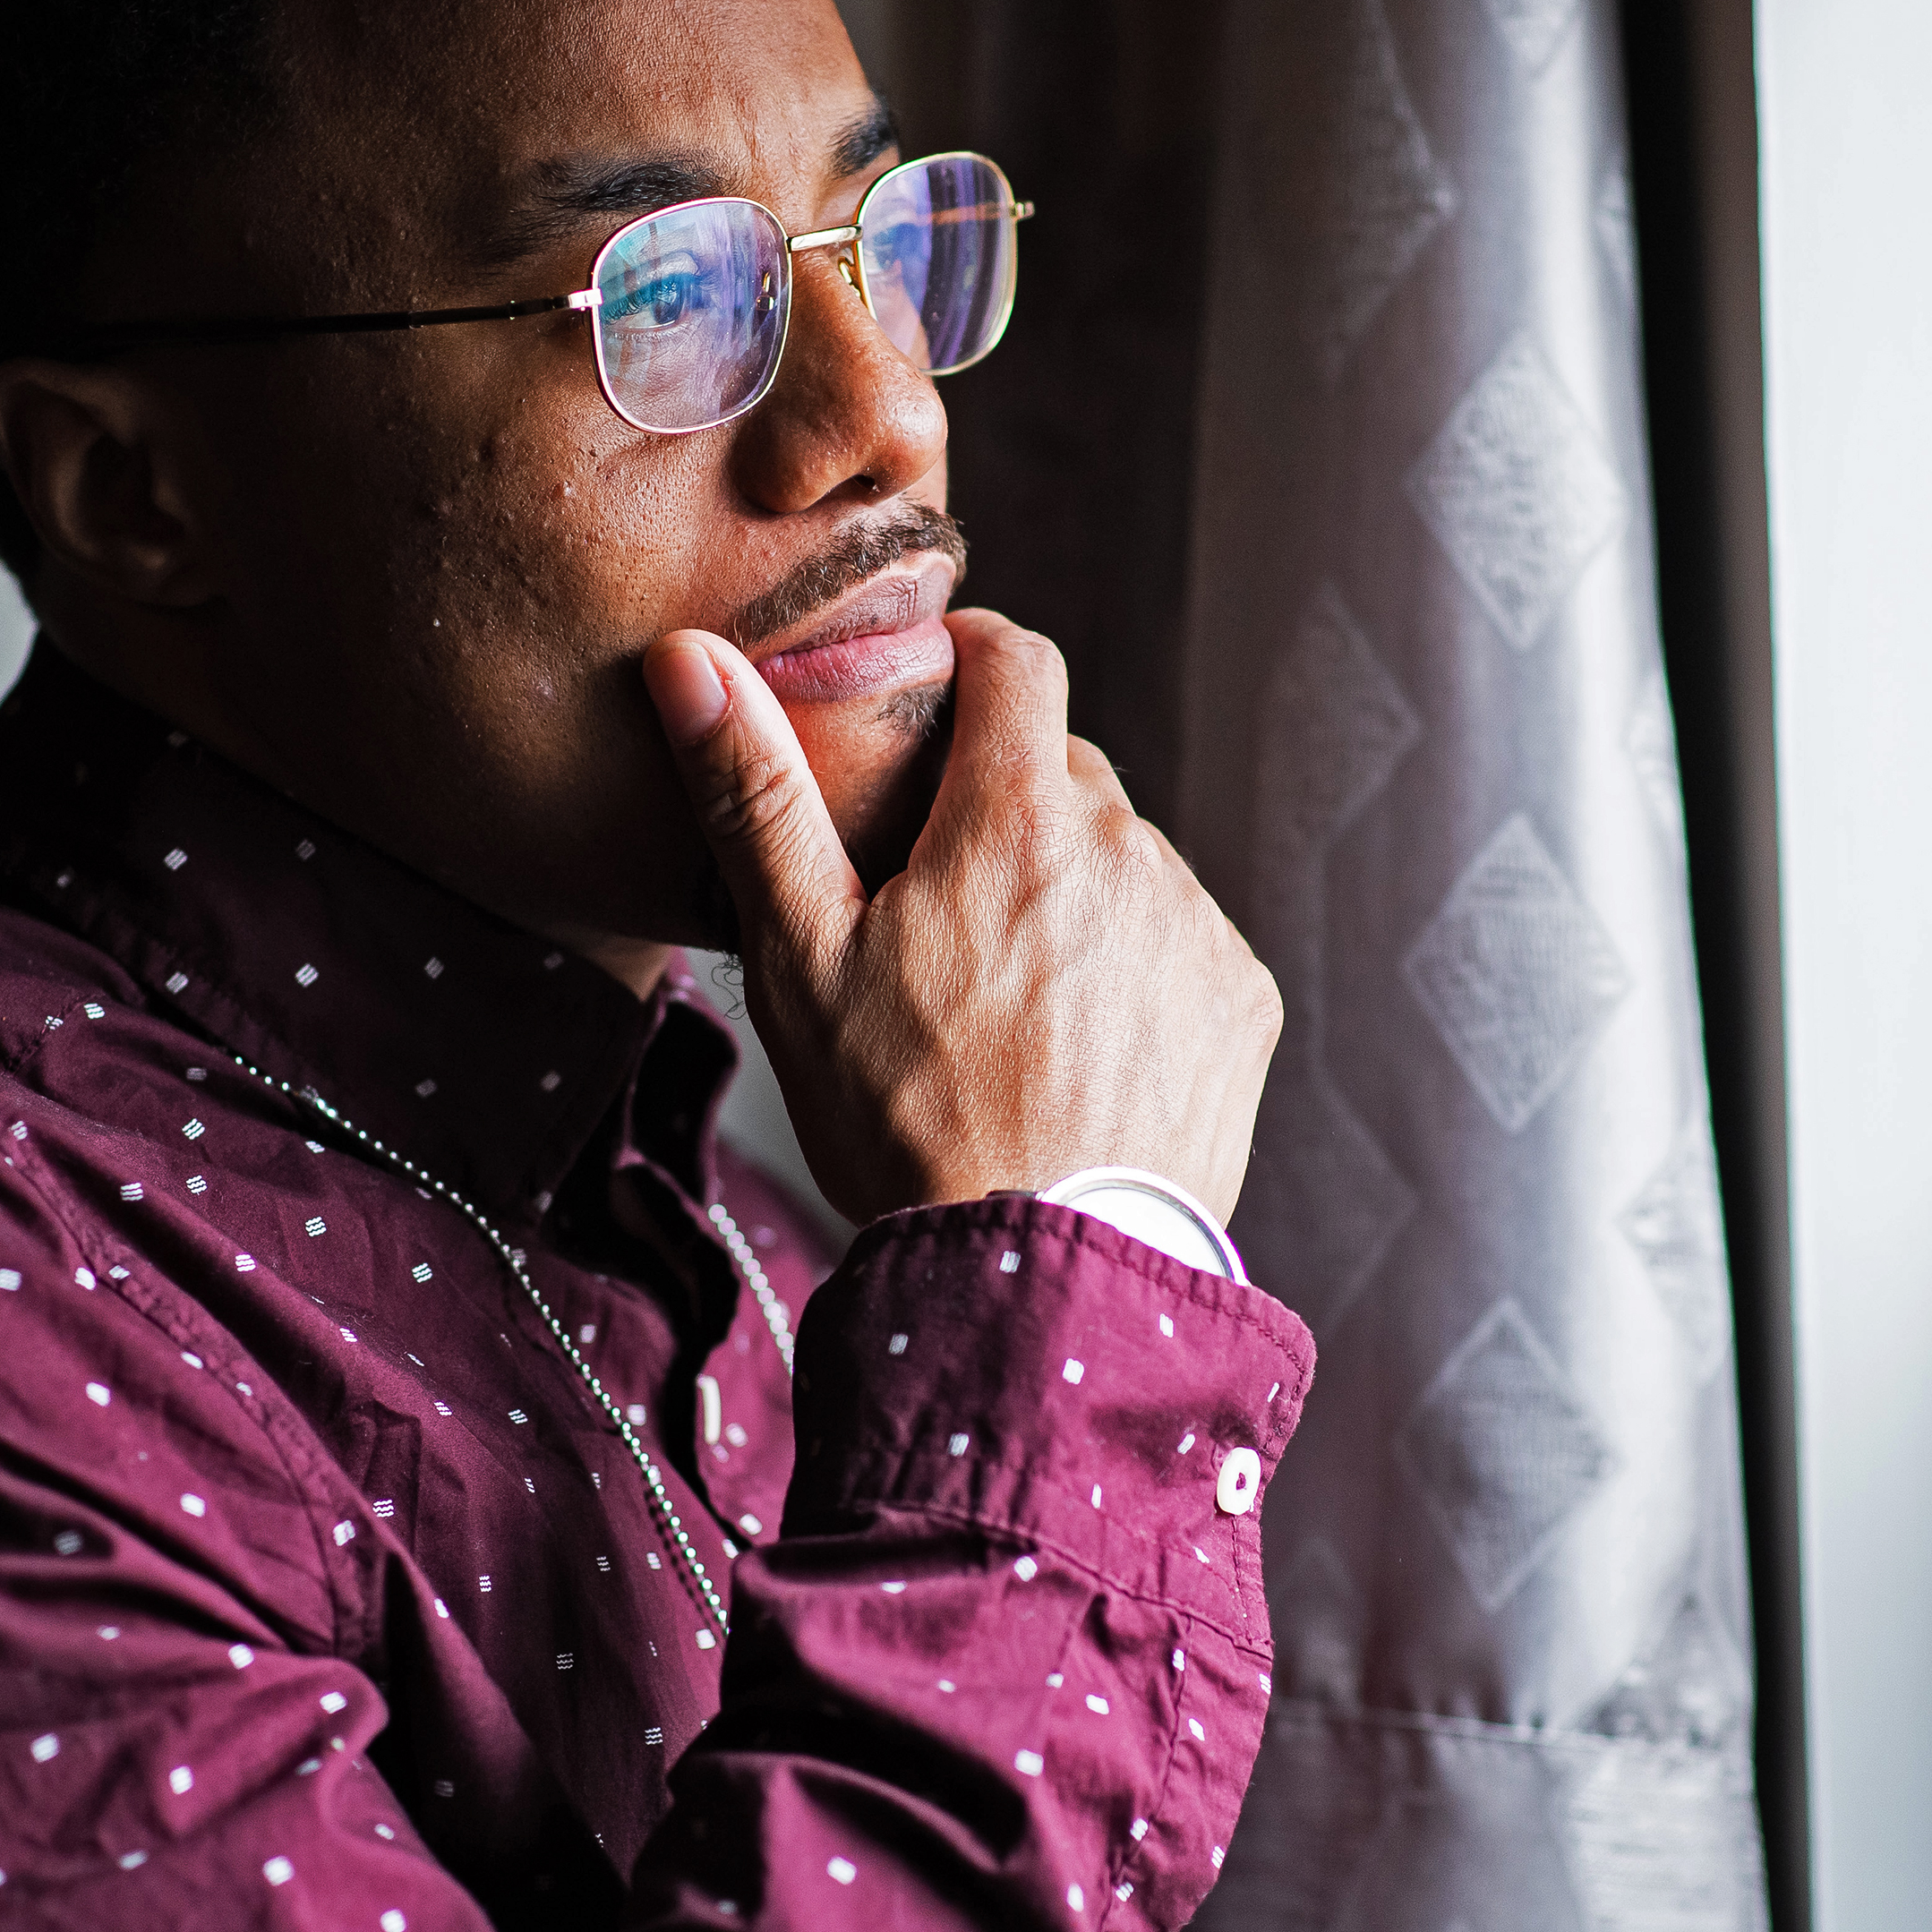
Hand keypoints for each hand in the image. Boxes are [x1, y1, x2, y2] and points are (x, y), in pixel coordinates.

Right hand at [642, 609, 1280, 1231]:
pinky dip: (1132, 968)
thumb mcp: (801, 958)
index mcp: (1017, 815)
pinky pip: (1180, 942)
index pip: (1017, 659)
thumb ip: (754, 796)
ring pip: (1122, 861)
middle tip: (935, 893)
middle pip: (1063, 771)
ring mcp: (1196, 924)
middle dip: (1003, 803)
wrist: (1043, 1276)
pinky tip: (1077, 1046)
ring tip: (1006, 998)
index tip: (934, 686)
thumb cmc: (907, 1121)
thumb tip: (689, 660)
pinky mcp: (1242, 1000)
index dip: (971, 655)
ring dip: (1071, 892)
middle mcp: (1128, 847)